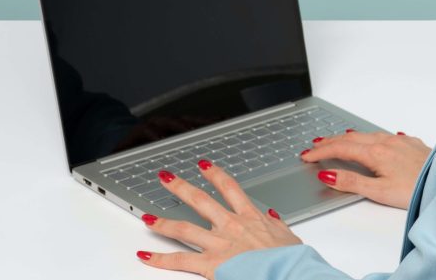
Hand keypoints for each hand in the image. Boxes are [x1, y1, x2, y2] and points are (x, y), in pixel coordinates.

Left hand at [136, 161, 302, 277]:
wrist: (288, 272)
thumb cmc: (289, 259)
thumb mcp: (287, 236)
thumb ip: (276, 225)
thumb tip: (271, 216)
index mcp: (250, 217)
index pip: (229, 188)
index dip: (214, 174)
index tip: (204, 166)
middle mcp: (231, 225)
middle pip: (200, 200)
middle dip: (181, 187)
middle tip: (166, 178)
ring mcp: (219, 244)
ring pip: (184, 228)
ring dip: (162, 222)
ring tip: (147, 217)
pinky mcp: (211, 264)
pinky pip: (180, 260)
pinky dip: (160, 259)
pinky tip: (146, 256)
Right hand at [300, 130, 431, 209]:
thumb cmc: (417, 190)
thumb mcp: (380, 192)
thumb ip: (352, 182)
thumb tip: (328, 175)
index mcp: (376, 153)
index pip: (340, 148)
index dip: (321, 152)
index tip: (306, 155)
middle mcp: (387, 142)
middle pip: (352, 138)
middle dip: (330, 141)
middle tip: (314, 146)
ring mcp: (400, 141)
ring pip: (368, 135)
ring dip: (349, 138)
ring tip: (336, 140)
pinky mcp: (412, 144)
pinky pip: (385, 135)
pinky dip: (370, 137)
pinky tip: (372, 140)